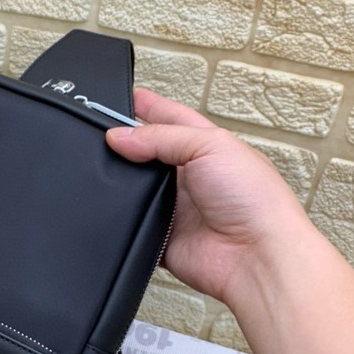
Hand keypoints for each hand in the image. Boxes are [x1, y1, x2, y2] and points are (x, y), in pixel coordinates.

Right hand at [106, 88, 309, 305]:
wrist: (253, 256)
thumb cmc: (253, 200)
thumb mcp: (209, 146)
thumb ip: (160, 138)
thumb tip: (118, 137)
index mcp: (206, 147)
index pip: (170, 119)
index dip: (148, 107)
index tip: (121, 97)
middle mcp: (189, 177)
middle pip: (148, 154)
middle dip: (126, 144)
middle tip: (99, 134)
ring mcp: (175, 208)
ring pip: (135, 190)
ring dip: (121, 182)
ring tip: (101, 170)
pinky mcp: (161, 237)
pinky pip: (132, 225)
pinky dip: (121, 219)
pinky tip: (111, 210)